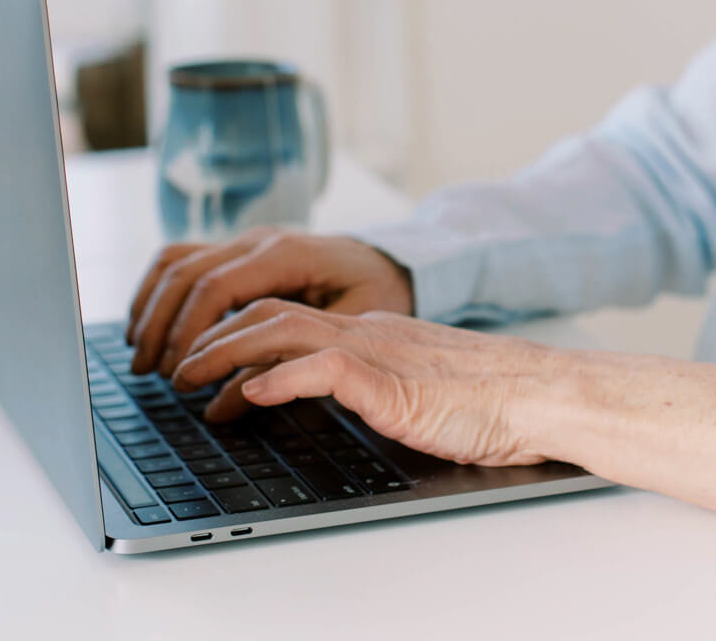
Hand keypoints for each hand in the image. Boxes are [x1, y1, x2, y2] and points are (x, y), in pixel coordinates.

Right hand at [125, 229, 413, 377]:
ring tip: (142, 355)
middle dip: (161, 326)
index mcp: (287, 254)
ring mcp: (246, 241)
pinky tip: (151, 326)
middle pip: (186, 273)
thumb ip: (289, 359)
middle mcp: (259, 241)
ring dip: (151, 306)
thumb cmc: (377, 294)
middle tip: (151, 375)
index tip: (179, 375)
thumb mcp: (348, 331)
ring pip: (176, 261)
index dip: (189, 332)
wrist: (393, 261)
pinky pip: (184, 260)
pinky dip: (159, 291)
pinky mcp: (240, 251)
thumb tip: (226, 401)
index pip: (217, 287)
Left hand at [170, 299, 552, 465]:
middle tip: (175, 369)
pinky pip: (323, 369)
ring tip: (189, 379)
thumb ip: (369, 388)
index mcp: (373, 333)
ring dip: (226, 353)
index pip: (287, 319)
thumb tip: (317, 400)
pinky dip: (279, 379)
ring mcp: (378, 353)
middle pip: (271, 313)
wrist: (541, 394)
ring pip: (283, 331)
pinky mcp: (391, 382)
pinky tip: (250, 396)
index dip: (235, 337)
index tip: (203, 367)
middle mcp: (368, 332)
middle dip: (214, 337)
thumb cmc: (490, 402)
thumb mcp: (414, 391)